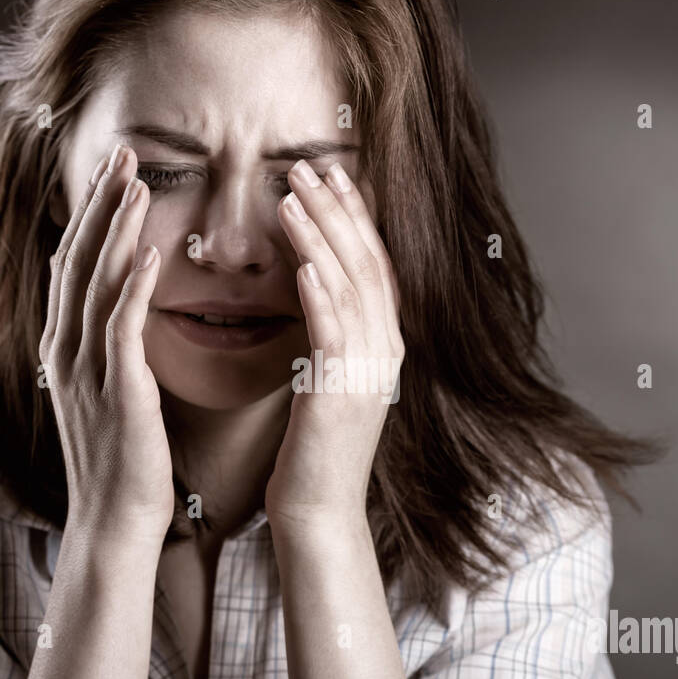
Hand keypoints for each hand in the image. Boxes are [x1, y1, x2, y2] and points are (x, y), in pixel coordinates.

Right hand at [39, 143, 172, 537]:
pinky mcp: (116, 391)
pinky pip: (121, 328)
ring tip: (137, 183)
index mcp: (66, 347)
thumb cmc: (123, 460)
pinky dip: (133, 286)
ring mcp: (86, 370)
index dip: (93, 215)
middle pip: (79, 260)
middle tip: (124, 152)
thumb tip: (122, 308)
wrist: (116, 521)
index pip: (74, 264)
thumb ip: (111, 346)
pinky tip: (151, 252)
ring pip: (96, 284)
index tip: (115, 171)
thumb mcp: (109, 391)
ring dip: (117, 230)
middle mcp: (67, 350)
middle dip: (101, 203)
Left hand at [265, 159, 404, 524]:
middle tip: (307, 166)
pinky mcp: (341, 393)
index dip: (356, 217)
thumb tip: (314, 291)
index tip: (334, 175)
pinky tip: (302, 261)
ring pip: (350, 288)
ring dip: (321, 236)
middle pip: (366, 264)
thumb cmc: (313, 451)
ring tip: (291, 194)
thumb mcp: (328, 384)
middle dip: (337, 211)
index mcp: (385, 347)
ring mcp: (369, 372)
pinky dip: (319, 293)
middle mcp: (386, 352)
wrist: (318, 513)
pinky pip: (332, 332)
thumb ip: (330, 339)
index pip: (375, 266)